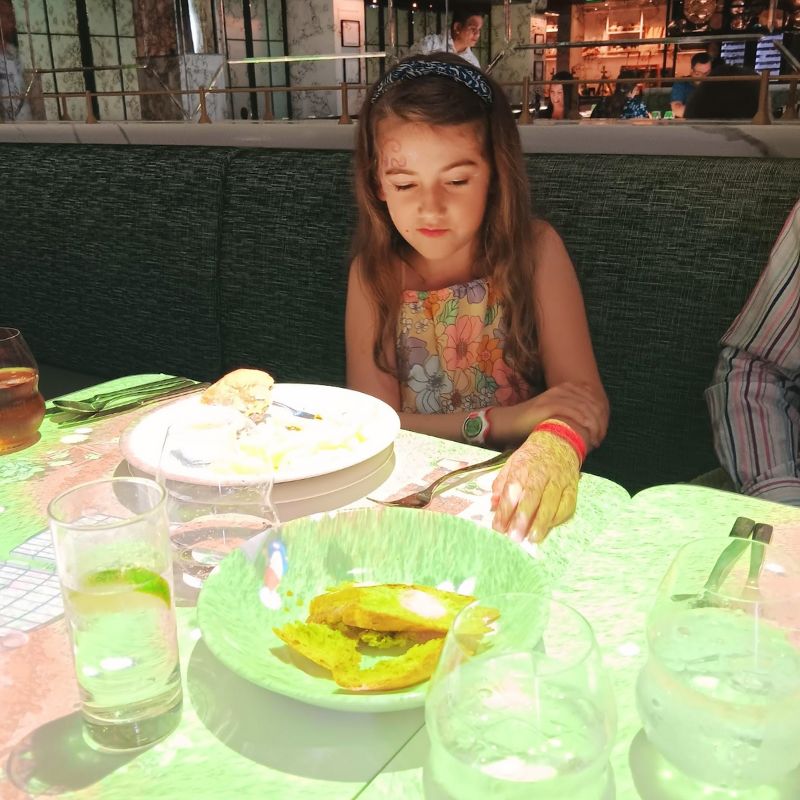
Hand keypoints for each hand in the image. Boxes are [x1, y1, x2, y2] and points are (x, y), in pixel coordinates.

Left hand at [490, 429, 580, 543]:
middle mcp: (541, 474)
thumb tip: (493, 505)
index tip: (498, 528)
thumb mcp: (511, 463)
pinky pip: (568, 504)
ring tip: (532, 538)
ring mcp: (558, 480)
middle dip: (522, 518)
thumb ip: (501, 484)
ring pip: (550, 503)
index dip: (505, 510)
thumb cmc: (531, 457)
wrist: (558, 441)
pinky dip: (558, 517)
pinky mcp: (572, 487)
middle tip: (515, 537)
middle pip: (532, 497)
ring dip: (541, 522)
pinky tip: (549, 528)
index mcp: (522, 468)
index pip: (512, 490)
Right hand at [492, 382, 607, 448]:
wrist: (509, 423)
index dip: (602, 416)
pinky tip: (589, 433)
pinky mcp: (549, 404)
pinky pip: (573, 410)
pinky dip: (584, 423)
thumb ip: (570, 415)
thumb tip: (589, 429)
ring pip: (585, 407)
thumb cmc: (532, 424)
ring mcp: (555, 396)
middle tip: (599, 439)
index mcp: (566, 388)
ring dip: (594, 425)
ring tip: (595, 441)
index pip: (593, 398)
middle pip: (591, 403)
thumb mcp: (555, 416)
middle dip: (600, 422)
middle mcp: (562, 389)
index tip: (601, 433)